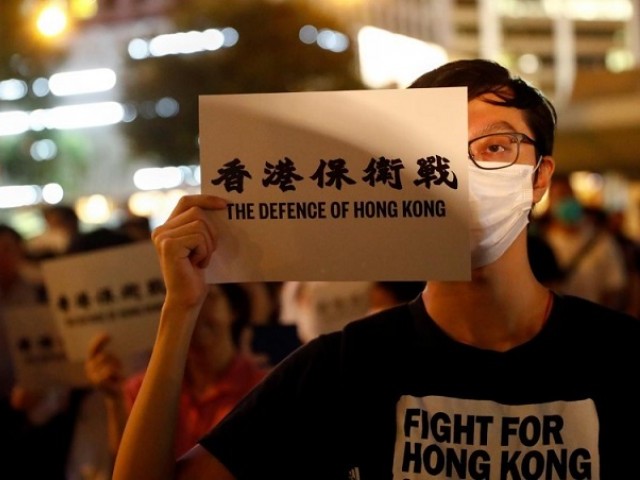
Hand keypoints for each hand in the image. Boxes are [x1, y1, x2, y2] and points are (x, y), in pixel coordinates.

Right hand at [85, 332, 123, 398]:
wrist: (115, 393)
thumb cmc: (114, 376)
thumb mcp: (112, 363)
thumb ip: (108, 354)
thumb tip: (108, 339)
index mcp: (91, 362)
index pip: (93, 349)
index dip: (99, 341)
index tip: (108, 335)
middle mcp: (89, 368)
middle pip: (105, 355)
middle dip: (115, 359)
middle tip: (118, 367)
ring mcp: (92, 376)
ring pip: (109, 363)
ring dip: (117, 367)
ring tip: (117, 374)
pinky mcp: (98, 382)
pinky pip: (109, 370)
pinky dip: (117, 373)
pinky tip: (117, 379)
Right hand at [151, 194, 226, 309]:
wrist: (187, 298)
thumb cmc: (196, 273)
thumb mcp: (200, 244)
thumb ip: (202, 225)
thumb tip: (222, 205)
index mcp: (167, 227)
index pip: (186, 201)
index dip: (206, 199)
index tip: (225, 204)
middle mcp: (161, 230)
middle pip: (197, 212)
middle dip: (211, 232)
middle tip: (207, 252)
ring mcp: (163, 237)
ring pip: (200, 224)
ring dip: (208, 244)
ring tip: (200, 260)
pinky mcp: (169, 245)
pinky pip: (199, 237)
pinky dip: (204, 252)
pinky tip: (197, 264)